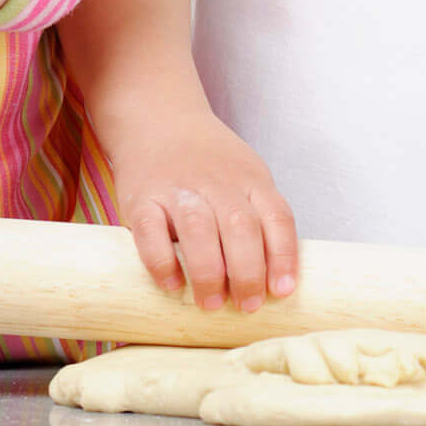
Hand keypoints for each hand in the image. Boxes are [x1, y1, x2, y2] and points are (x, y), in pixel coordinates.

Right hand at [113, 110, 298, 312]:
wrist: (158, 119)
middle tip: (247, 306)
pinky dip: (162, 262)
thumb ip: (259, 214)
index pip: (277, 217)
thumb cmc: (207, 161)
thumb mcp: (245, 174)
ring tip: (212, 304)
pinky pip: (150, 233)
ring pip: (199, 231)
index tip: (283, 291)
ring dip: (209, 273)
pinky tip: (172, 284)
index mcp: (250, 178)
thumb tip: (274, 277)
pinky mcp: (141, 198)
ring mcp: (177, 188)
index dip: (283, 256)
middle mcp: (217, 182)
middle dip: (248, 273)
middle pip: (242, 228)